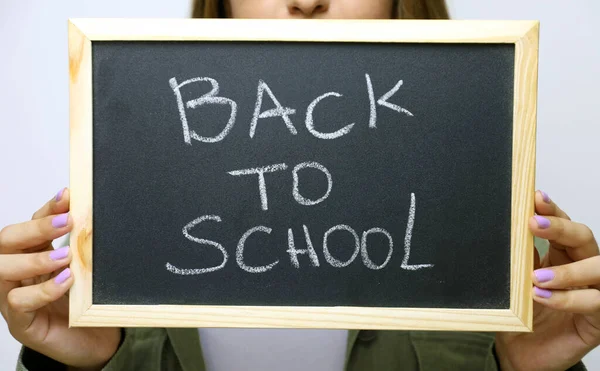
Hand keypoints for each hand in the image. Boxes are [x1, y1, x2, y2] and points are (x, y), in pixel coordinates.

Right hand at [0, 188, 120, 368]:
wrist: (96, 342)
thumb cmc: (88, 304)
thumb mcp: (88, 269)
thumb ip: (84, 247)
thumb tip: (94, 215)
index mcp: (32, 255)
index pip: (31, 225)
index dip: (46, 209)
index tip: (68, 197)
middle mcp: (17, 273)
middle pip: (8, 241)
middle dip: (37, 228)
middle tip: (68, 222)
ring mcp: (13, 297)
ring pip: (4, 268)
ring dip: (36, 258)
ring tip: (66, 256)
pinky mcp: (21, 322)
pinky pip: (19, 301)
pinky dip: (43, 289)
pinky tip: (65, 281)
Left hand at [495, 190, 598, 370]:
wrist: (519, 353)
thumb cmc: (518, 314)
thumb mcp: (513, 280)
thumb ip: (516, 257)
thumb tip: (505, 227)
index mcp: (560, 255)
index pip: (563, 224)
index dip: (552, 210)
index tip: (535, 198)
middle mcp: (581, 269)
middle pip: (583, 238)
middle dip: (559, 227)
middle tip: (533, 225)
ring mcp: (593, 293)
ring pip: (598, 268)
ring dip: (567, 269)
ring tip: (536, 277)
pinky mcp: (597, 320)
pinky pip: (594, 302)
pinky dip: (568, 298)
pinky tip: (542, 296)